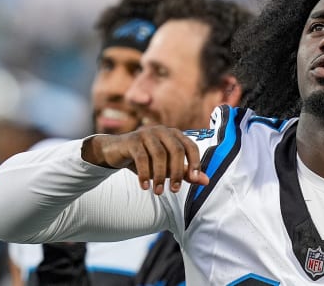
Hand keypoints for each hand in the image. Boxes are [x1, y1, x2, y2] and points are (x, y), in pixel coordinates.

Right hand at [80, 126, 208, 194]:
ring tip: (158, 192)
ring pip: (159, 154)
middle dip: (177, 172)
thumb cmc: (147, 159)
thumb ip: (186, 172)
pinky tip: (145, 186)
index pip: (191, 146)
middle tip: (174, 190)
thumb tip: (206, 182)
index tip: (195, 179)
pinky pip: (141, 157)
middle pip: (176, 150)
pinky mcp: (132, 140)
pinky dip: (144, 173)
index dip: (195, 162)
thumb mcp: (167, 167)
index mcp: (175, 135)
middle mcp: (163, 131)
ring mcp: (147, 133)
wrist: (116, 151)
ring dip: (159, 176)